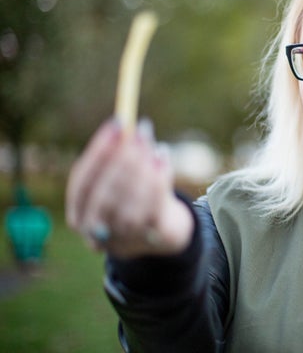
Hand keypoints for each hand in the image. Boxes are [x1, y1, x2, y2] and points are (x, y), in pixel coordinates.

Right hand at [66, 118, 193, 258]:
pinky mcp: (150, 239)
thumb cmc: (134, 196)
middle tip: (139, 132)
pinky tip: (163, 160)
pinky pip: (154, 210)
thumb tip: (131, 125)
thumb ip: (121, 155)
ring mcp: (122, 239)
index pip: (81, 181)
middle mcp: (95, 232)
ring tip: (153, 146)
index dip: (98, 151)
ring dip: (142, 172)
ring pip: (129, 206)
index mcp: (79, 214)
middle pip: (104, 195)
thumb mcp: (122, 176)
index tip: (116, 123)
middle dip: (123, 159)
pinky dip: (159, 182)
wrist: (160, 231)